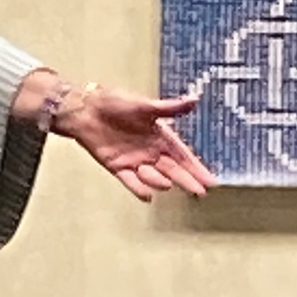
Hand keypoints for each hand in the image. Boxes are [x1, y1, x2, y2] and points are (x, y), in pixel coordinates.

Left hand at [58, 85, 214, 201]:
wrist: (86, 109)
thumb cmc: (115, 103)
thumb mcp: (145, 105)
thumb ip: (169, 108)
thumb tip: (194, 99)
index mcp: (160, 136)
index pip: (183, 155)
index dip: (196, 168)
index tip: (210, 181)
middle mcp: (150, 151)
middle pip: (172, 170)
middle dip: (187, 180)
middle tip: (200, 193)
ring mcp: (134, 161)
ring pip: (152, 176)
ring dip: (160, 181)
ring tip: (169, 184)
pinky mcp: (117, 167)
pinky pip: (130, 181)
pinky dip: (139, 189)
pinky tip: (148, 196)